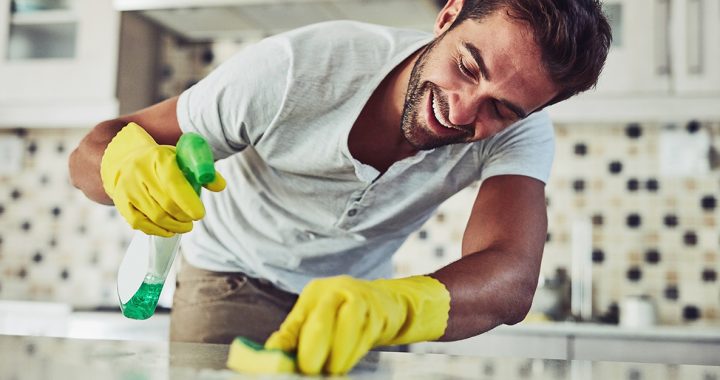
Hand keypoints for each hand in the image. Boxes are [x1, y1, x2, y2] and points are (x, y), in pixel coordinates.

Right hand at [100, 122, 225, 236]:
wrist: (127, 160)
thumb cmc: (163, 162)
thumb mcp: (182, 158)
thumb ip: (204, 170)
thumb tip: (220, 186)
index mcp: (158, 157)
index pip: (174, 183)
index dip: (189, 202)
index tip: (200, 215)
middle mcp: (139, 171)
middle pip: (166, 203)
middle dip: (184, 216)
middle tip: (194, 219)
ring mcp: (127, 187)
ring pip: (155, 216)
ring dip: (174, 226)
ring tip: (185, 225)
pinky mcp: (120, 202)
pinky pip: (140, 223)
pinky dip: (158, 231)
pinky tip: (169, 231)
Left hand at [264, 275, 449, 374]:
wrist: (386, 302)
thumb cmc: (342, 313)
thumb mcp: (316, 316)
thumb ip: (293, 334)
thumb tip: (271, 353)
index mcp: (318, 292)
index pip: (301, 318)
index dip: (294, 343)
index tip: (292, 366)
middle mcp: (339, 290)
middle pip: (322, 321)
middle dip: (314, 351)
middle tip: (310, 371)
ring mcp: (363, 300)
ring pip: (347, 329)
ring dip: (338, 356)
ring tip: (332, 370)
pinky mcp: (381, 315)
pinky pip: (365, 338)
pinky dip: (354, 354)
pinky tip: (346, 363)